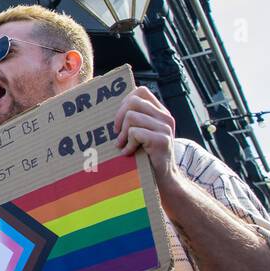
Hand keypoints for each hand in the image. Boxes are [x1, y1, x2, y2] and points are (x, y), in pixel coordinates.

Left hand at [114, 86, 181, 207]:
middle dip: (119, 118)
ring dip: (123, 133)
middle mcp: (165, 117)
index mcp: (160, 112)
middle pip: (133, 102)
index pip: (141, 91)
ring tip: (124, 145)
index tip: (119, 118)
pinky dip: (128, 145)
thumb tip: (104, 104)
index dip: (125, 101)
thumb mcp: (141, 132)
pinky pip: (135, 133)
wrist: (162, 179)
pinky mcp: (162, 140)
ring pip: (131, 117)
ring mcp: (165, 128)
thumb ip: (133, 118)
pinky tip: (129, 153)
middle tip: (118, 134)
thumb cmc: (145, 155)